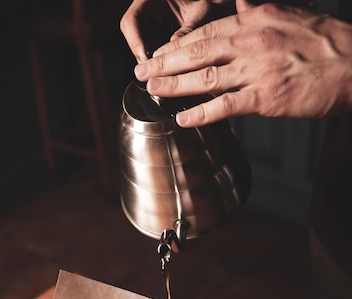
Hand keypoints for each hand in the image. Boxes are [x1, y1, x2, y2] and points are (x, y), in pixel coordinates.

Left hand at [134, 0, 351, 125]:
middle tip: (141, 73)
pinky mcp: (266, 97)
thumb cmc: (325, 45)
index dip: (177, 45)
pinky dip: (202, 114)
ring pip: (205, 77)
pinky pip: (226, 106)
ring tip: (152, 91)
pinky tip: (183, 119)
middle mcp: (252, 41)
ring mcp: (257, 70)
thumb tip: (238, 7)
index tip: (158, 54)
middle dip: (165, 63)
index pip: (206, 31)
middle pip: (197, 51)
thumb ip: (258, 15)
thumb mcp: (288, 17)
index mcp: (255, 20)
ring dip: (174, 85)